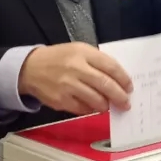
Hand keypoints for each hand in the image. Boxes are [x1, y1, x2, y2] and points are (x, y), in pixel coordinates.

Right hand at [18, 43, 132, 115]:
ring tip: (108, 106)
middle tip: (126, 103)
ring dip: (106, 105)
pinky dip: (91, 109)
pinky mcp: (61, 100)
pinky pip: (83, 109)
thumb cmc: (58, 59)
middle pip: (106, 85)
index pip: (110, 66)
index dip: (123, 79)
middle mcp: (76, 68)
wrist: (30, 68)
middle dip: (120, 96)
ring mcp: (68, 86)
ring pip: (96, 100)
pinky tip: (92, 106)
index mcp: (83, 53)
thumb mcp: (77, 51)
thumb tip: (117, 80)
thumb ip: (97, 62)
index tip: (129, 87)